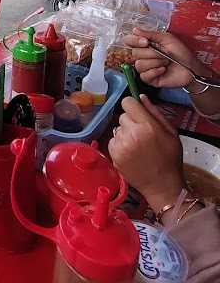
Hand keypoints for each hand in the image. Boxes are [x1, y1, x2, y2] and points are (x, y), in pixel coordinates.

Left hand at [109, 95, 184, 211]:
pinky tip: (130, 153)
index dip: (133, 106)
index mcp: (147, 126)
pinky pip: (112, 141)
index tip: (137, 113)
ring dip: (124, 134)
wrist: (162, 185)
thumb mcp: (170, 132)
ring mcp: (121, 146)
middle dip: (131, 122)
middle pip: (122, 116)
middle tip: (141, 134)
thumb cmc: (170, 158)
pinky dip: (119, 145)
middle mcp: (131, 134)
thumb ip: (154, 112)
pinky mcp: (114, 156)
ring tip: (137, 146)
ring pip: (117, 129)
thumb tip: (140, 97)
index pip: (127, 102)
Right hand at [124, 28, 199, 88]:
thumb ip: (151, 34)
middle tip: (164, 54)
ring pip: (139, 64)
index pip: (129, 41)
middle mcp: (143, 56)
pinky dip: (155, 71)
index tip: (145, 42)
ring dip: (155, 62)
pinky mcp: (149, 79)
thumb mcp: (168, 39)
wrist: (191, 68)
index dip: (134, 41)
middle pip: (134, 53)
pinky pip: (144, 75)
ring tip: (166, 62)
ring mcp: (146, 68)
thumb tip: (135, 30)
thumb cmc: (181, 53)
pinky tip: (163, 70)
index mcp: (146, 44)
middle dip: (151, 53)